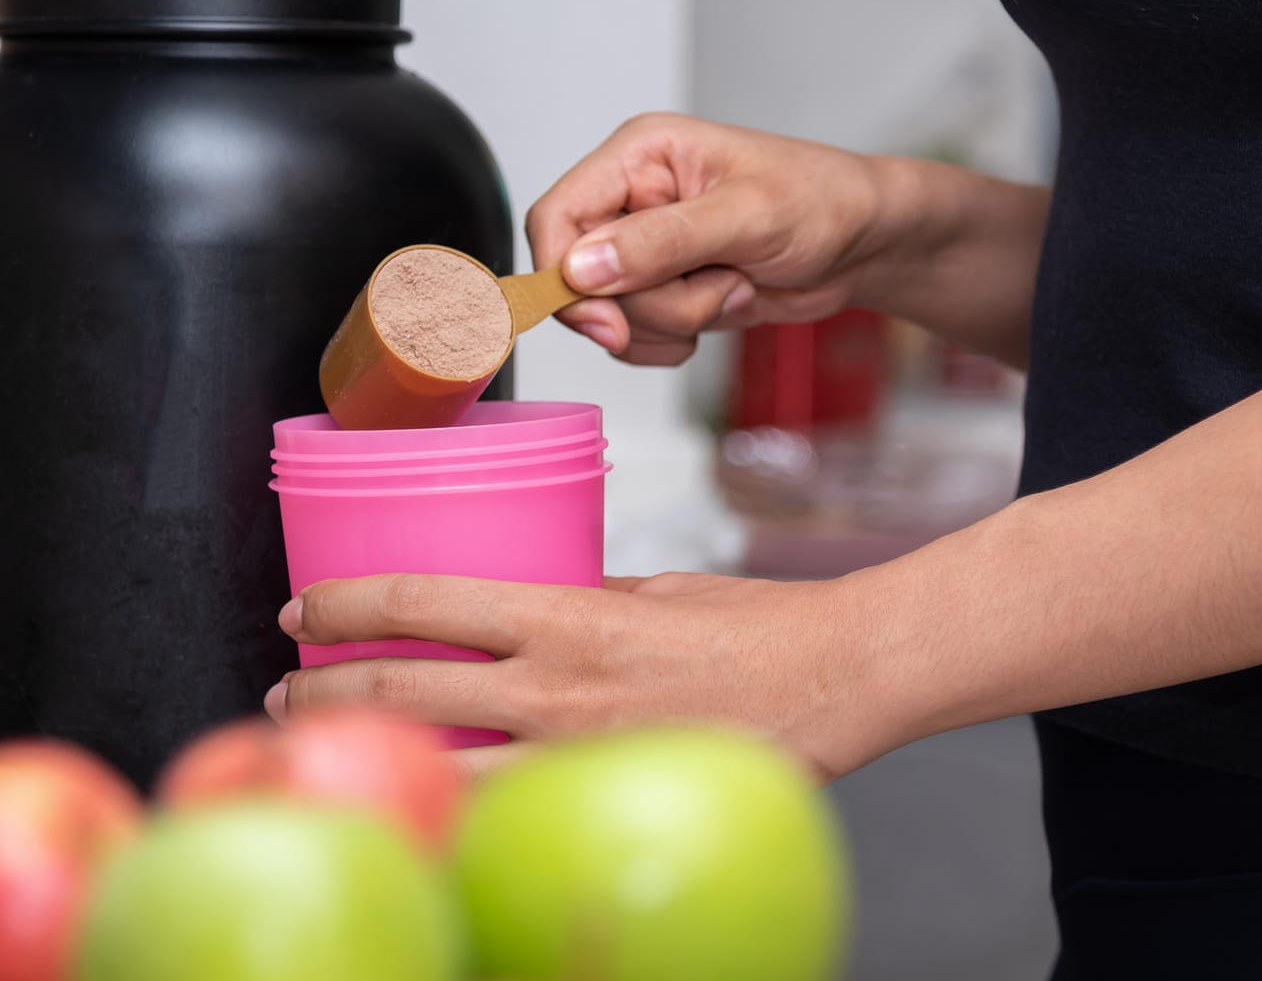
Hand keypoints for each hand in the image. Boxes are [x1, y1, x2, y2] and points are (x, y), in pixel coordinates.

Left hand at [263, 572, 899, 780]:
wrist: (837, 681)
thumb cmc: (758, 626)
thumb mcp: (653, 591)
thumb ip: (578, 603)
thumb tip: (520, 616)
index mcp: (569, 616)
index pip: (423, 600)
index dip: (345, 604)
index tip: (304, 609)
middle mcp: (560, 687)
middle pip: (405, 687)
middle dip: (325, 688)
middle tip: (289, 688)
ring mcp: (579, 754)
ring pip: (438, 763)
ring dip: (370, 750)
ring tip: (328, 742)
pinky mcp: (606, 797)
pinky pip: (507, 806)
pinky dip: (454, 795)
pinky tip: (429, 790)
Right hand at [530, 112, 897, 364]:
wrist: (865, 244)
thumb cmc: (822, 202)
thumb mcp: (748, 216)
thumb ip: (663, 241)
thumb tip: (583, 267)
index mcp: (639, 156)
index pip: (556, 217)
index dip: (564, 275)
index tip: (606, 320)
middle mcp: (632, 200)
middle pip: (579, 280)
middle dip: (647, 305)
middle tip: (716, 286)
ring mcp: (645, 250)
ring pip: (610, 317)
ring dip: (673, 322)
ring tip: (732, 286)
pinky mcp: (664, 291)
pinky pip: (635, 339)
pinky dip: (674, 342)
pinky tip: (722, 308)